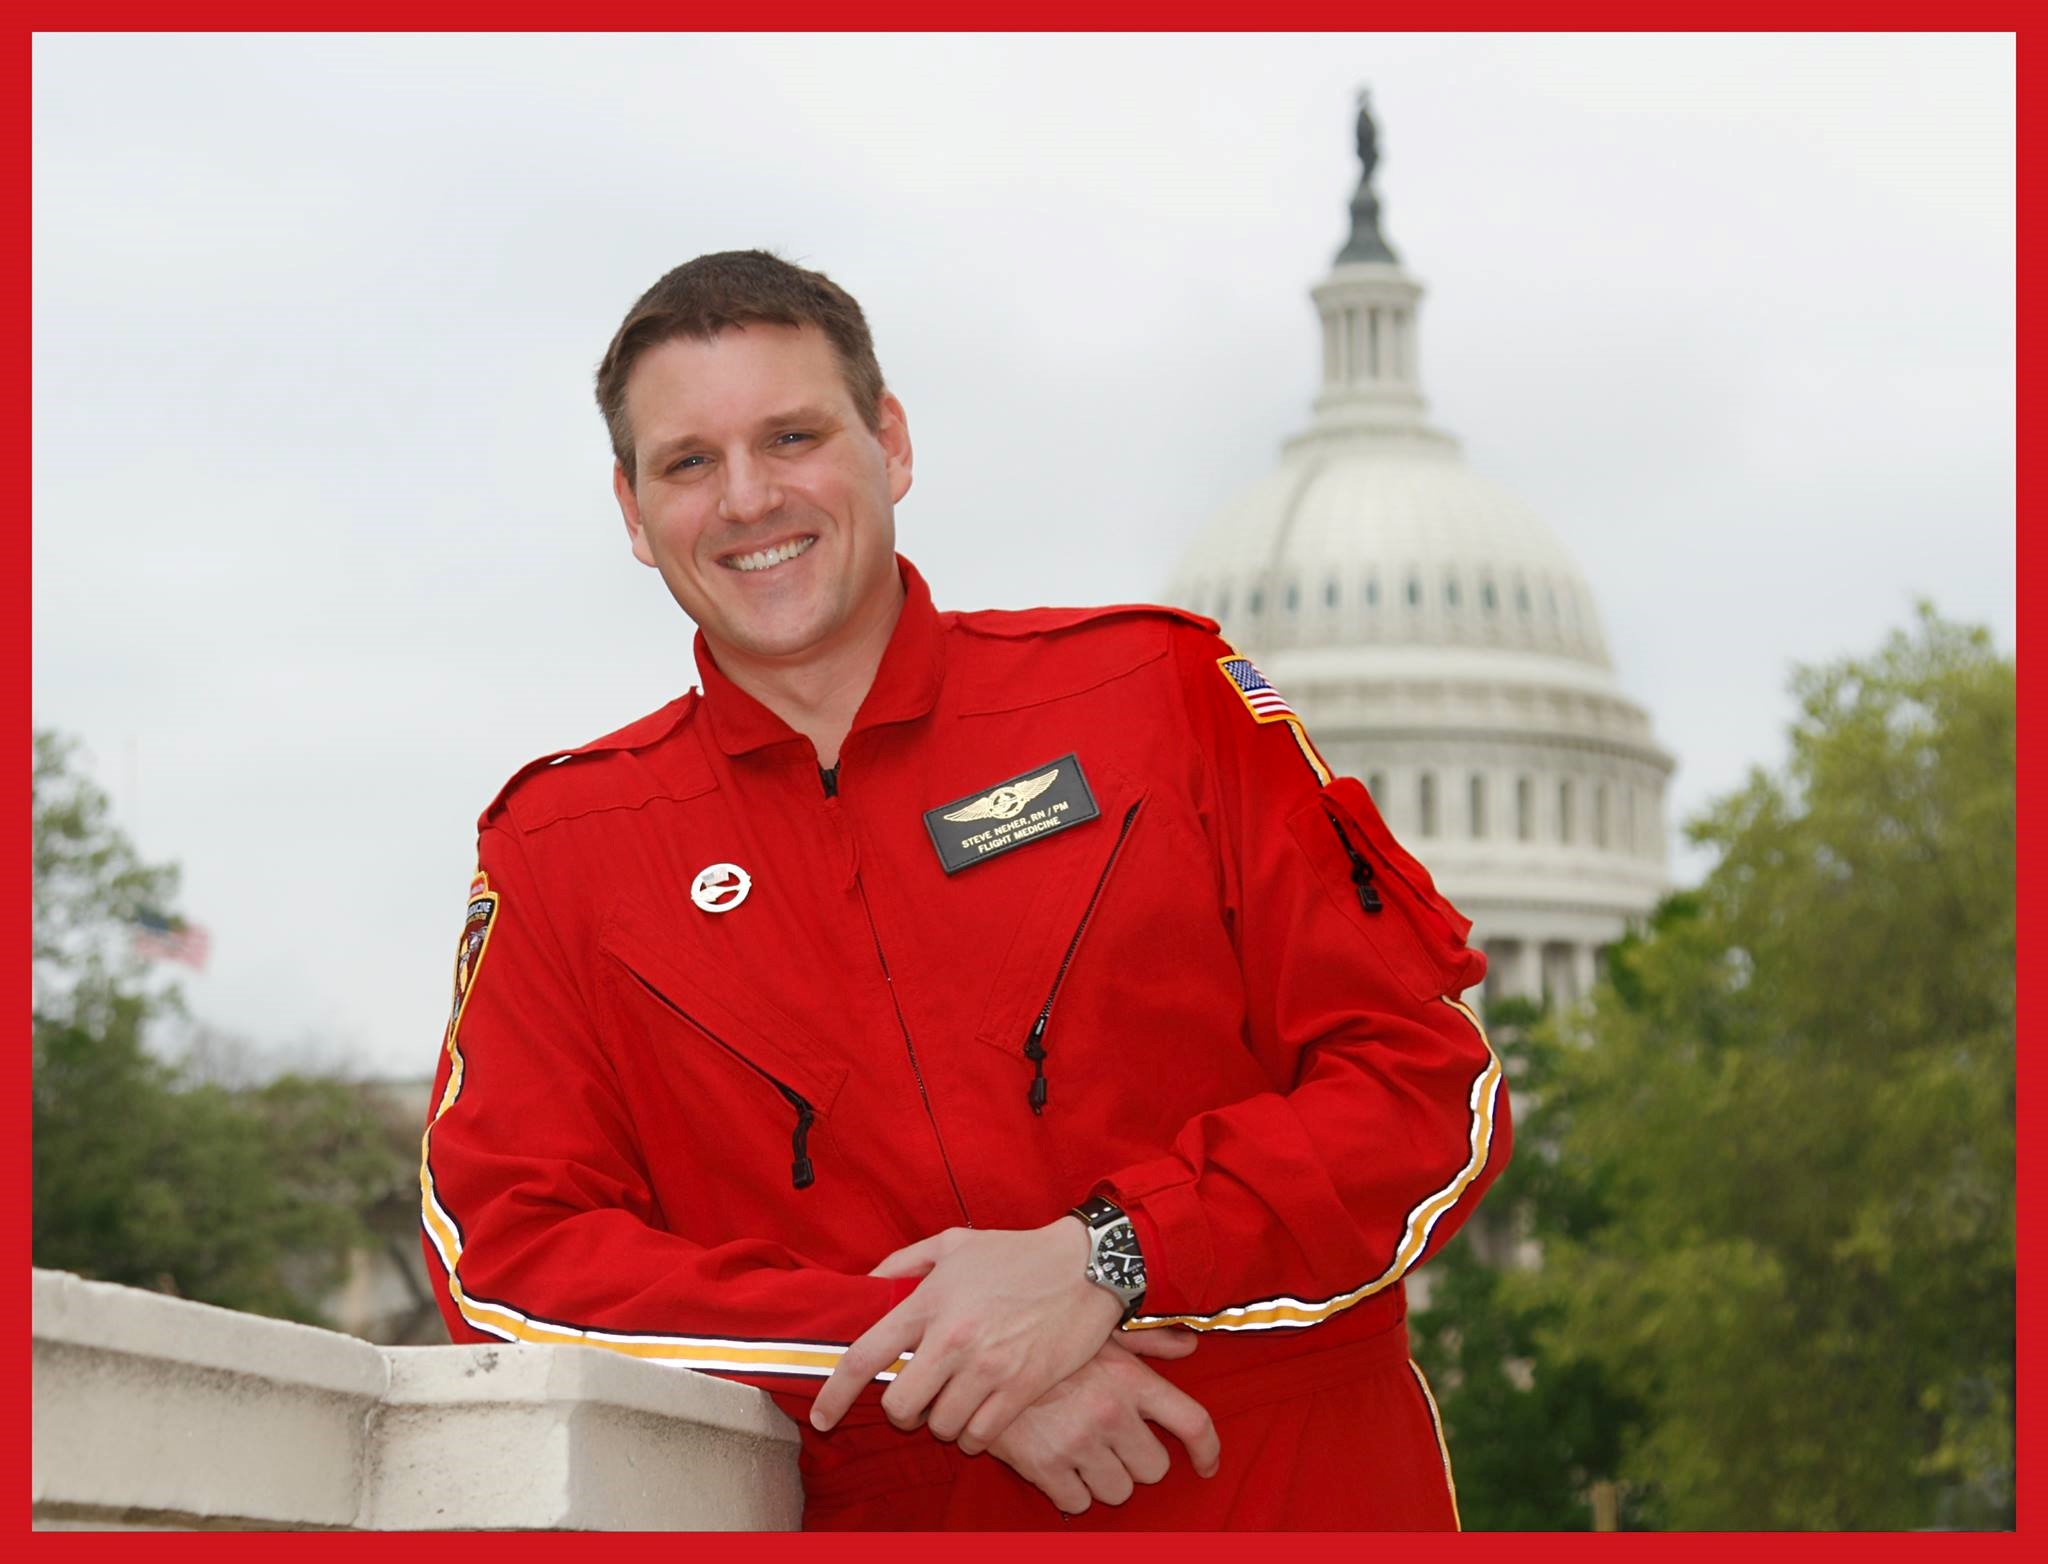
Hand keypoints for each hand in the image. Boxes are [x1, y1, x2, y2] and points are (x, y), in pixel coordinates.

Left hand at [809, 1220, 1123, 1447]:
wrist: (1085, 1265)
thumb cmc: (1017, 1254)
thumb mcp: (954, 1243)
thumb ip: (903, 1262)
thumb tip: (867, 1287)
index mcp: (929, 1302)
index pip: (865, 1356)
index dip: (834, 1394)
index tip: (821, 1417)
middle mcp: (952, 1339)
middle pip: (900, 1407)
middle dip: (903, 1412)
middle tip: (920, 1400)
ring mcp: (987, 1367)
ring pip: (940, 1426)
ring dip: (943, 1421)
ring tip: (959, 1400)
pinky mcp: (1020, 1388)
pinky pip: (979, 1436)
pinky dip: (975, 1433)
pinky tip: (984, 1413)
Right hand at [987, 1330, 1220, 1515]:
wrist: (977, 1354)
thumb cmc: (1043, 1340)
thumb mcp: (1097, 1331)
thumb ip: (1147, 1340)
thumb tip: (1189, 1345)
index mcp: (1129, 1378)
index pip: (1192, 1422)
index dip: (1208, 1450)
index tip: (1207, 1465)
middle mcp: (1110, 1412)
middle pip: (1156, 1468)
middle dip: (1138, 1460)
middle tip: (1113, 1442)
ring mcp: (1077, 1442)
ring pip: (1119, 1491)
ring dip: (1105, 1478)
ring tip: (1082, 1449)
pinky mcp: (1044, 1466)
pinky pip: (1078, 1503)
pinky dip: (1071, 1491)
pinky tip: (1058, 1462)